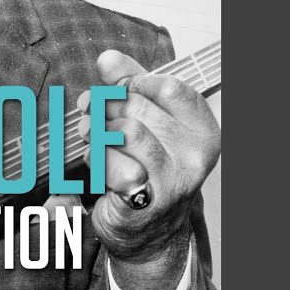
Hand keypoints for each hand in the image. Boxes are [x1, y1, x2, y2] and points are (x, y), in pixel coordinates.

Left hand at [77, 49, 220, 289]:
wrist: (146, 231)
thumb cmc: (146, 169)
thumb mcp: (145, 121)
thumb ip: (129, 85)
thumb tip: (108, 58)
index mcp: (201, 130)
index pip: (170, 87)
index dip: (134, 83)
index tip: (115, 89)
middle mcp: (195, 155)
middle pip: (139, 106)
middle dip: (104, 105)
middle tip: (88, 112)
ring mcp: (174, 179)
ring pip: (127, 130)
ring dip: (99, 131)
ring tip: (92, 138)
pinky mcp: (147, 201)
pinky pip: (114, 165)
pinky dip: (98, 160)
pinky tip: (98, 165)